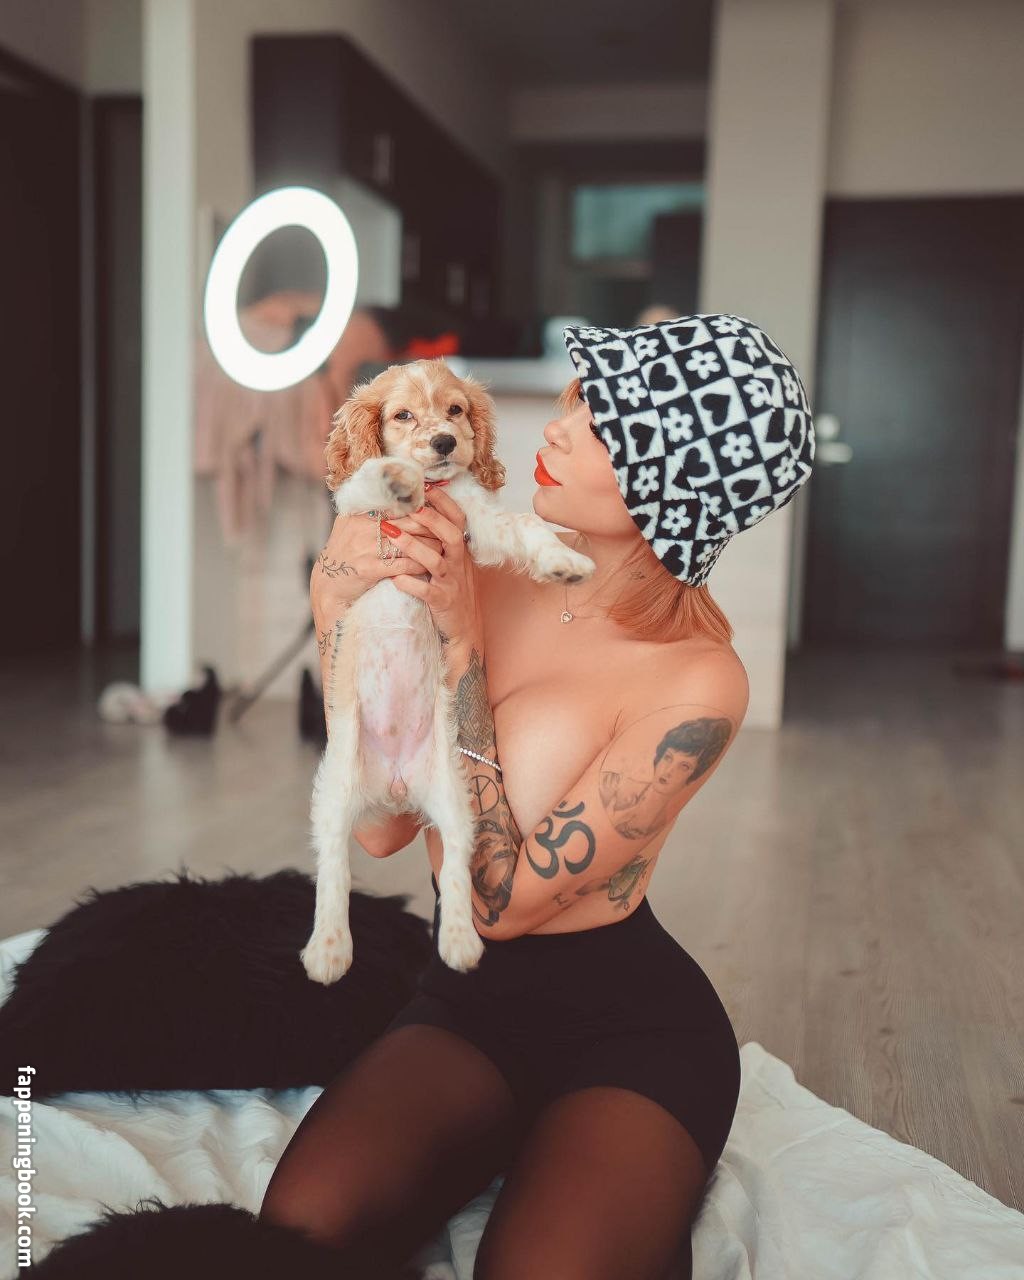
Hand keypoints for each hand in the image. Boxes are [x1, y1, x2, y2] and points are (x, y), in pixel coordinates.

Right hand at [311, 503, 443, 610]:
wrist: (329, 585)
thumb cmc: (344, 553)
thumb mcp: (349, 524)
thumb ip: (368, 508)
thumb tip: (392, 490)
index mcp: (361, 513)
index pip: (398, 504)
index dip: (420, 507)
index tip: (436, 510)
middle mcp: (363, 527)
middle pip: (408, 522)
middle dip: (431, 526)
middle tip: (446, 529)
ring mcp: (366, 548)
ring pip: (410, 543)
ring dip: (430, 546)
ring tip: (443, 547)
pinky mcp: (371, 569)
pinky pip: (404, 564)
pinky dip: (420, 564)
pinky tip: (429, 565)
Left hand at [387, 487, 482, 650]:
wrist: (463, 628)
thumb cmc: (452, 590)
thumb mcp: (451, 562)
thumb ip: (439, 540)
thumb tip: (419, 512)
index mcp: (460, 551)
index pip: (457, 520)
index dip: (443, 502)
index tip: (425, 485)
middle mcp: (458, 563)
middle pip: (451, 535)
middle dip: (430, 519)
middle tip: (409, 505)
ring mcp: (451, 582)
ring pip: (435, 561)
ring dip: (413, 546)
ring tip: (391, 534)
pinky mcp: (442, 602)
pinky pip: (426, 591)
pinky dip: (409, 583)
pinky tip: (393, 577)